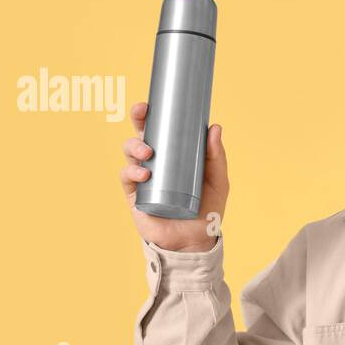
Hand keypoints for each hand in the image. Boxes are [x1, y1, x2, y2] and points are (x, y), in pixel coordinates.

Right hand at [119, 101, 228, 252]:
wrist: (196, 241)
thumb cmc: (207, 209)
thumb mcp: (218, 181)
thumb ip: (216, 157)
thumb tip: (215, 127)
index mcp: (174, 155)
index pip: (161, 129)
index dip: (153, 114)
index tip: (151, 103)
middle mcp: (156, 163)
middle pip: (142, 134)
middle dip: (138, 120)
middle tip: (142, 113)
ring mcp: (144, 178)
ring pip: (130, 153)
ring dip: (135, 147)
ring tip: (148, 154)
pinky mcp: (135, 195)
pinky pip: (127, 178)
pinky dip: (132, 172)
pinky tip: (144, 175)